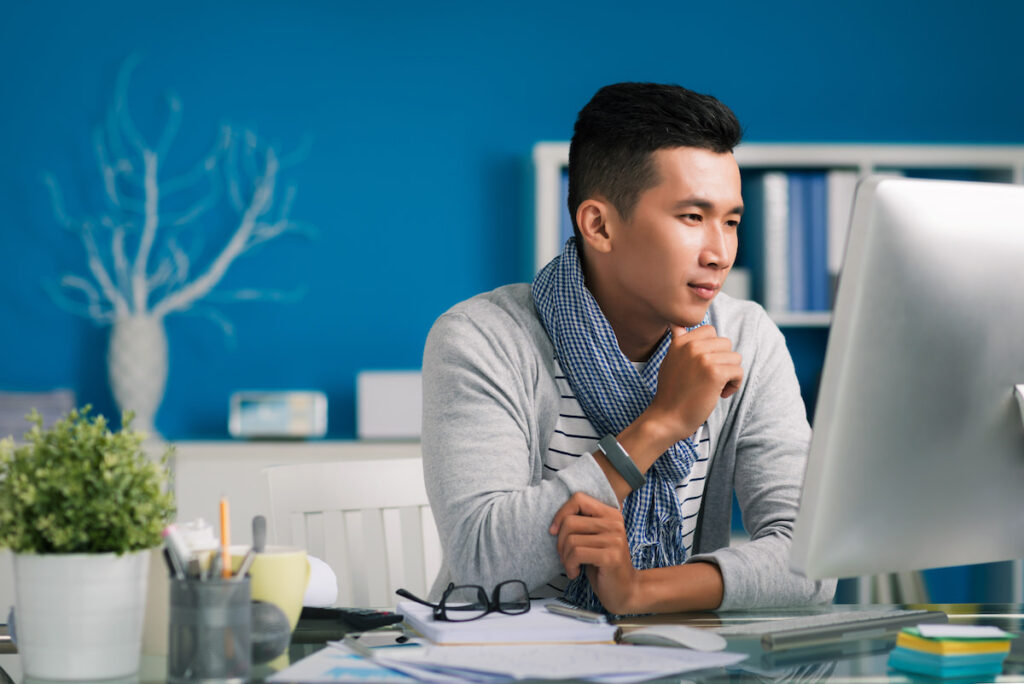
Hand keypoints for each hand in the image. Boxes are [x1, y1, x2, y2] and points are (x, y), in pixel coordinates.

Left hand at [549, 492, 638, 614]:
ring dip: (564, 557)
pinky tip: (575, 572)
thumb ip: (581, 525)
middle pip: (570, 521)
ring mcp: (614, 539)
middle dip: (560, 542)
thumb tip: (555, 522)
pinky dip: (569, 566)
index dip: (561, 513)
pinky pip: (576, 554)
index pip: (579, 498)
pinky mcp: (610, 556)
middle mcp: (615, 523)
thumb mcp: (592, 539)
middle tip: (565, 556)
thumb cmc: (603, 565)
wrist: (625, 590)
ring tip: (571, 566)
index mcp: (610, 514)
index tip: (555, 531)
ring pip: (571, 540)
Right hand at [643, 324, 742, 445]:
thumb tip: (676, 325)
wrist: (668, 417)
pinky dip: (734, 385)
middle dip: (723, 361)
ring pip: (735, 357)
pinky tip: (721, 394)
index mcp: (680, 341)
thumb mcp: (670, 361)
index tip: (704, 366)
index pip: (710, 331)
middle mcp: (691, 346)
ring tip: (716, 387)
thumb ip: (678, 343)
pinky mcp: (715, 373)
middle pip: (726, 343)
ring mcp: (703, 358)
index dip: (713, 349)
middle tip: (711, 379)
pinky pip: (738, 371)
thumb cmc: (671, 392)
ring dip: (730, 374)